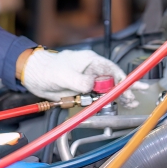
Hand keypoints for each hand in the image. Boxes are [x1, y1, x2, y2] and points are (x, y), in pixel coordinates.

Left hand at [19, 49, 135, 106]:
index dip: (122, 80)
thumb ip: (80, 80)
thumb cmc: (47, 68)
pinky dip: (103, 103)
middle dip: (123, 90)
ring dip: (116, 98)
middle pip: (112, 81)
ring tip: (128, 104)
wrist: (33, 75)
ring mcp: (87, 82)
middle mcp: (91, 71)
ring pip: (105, 91)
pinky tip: (111, 106)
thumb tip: (92, 86)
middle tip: (133, 100)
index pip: (112, 70)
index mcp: (91, 61)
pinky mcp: (81, 92)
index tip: (131, 88)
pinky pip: (95, 99)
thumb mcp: (64, 74)